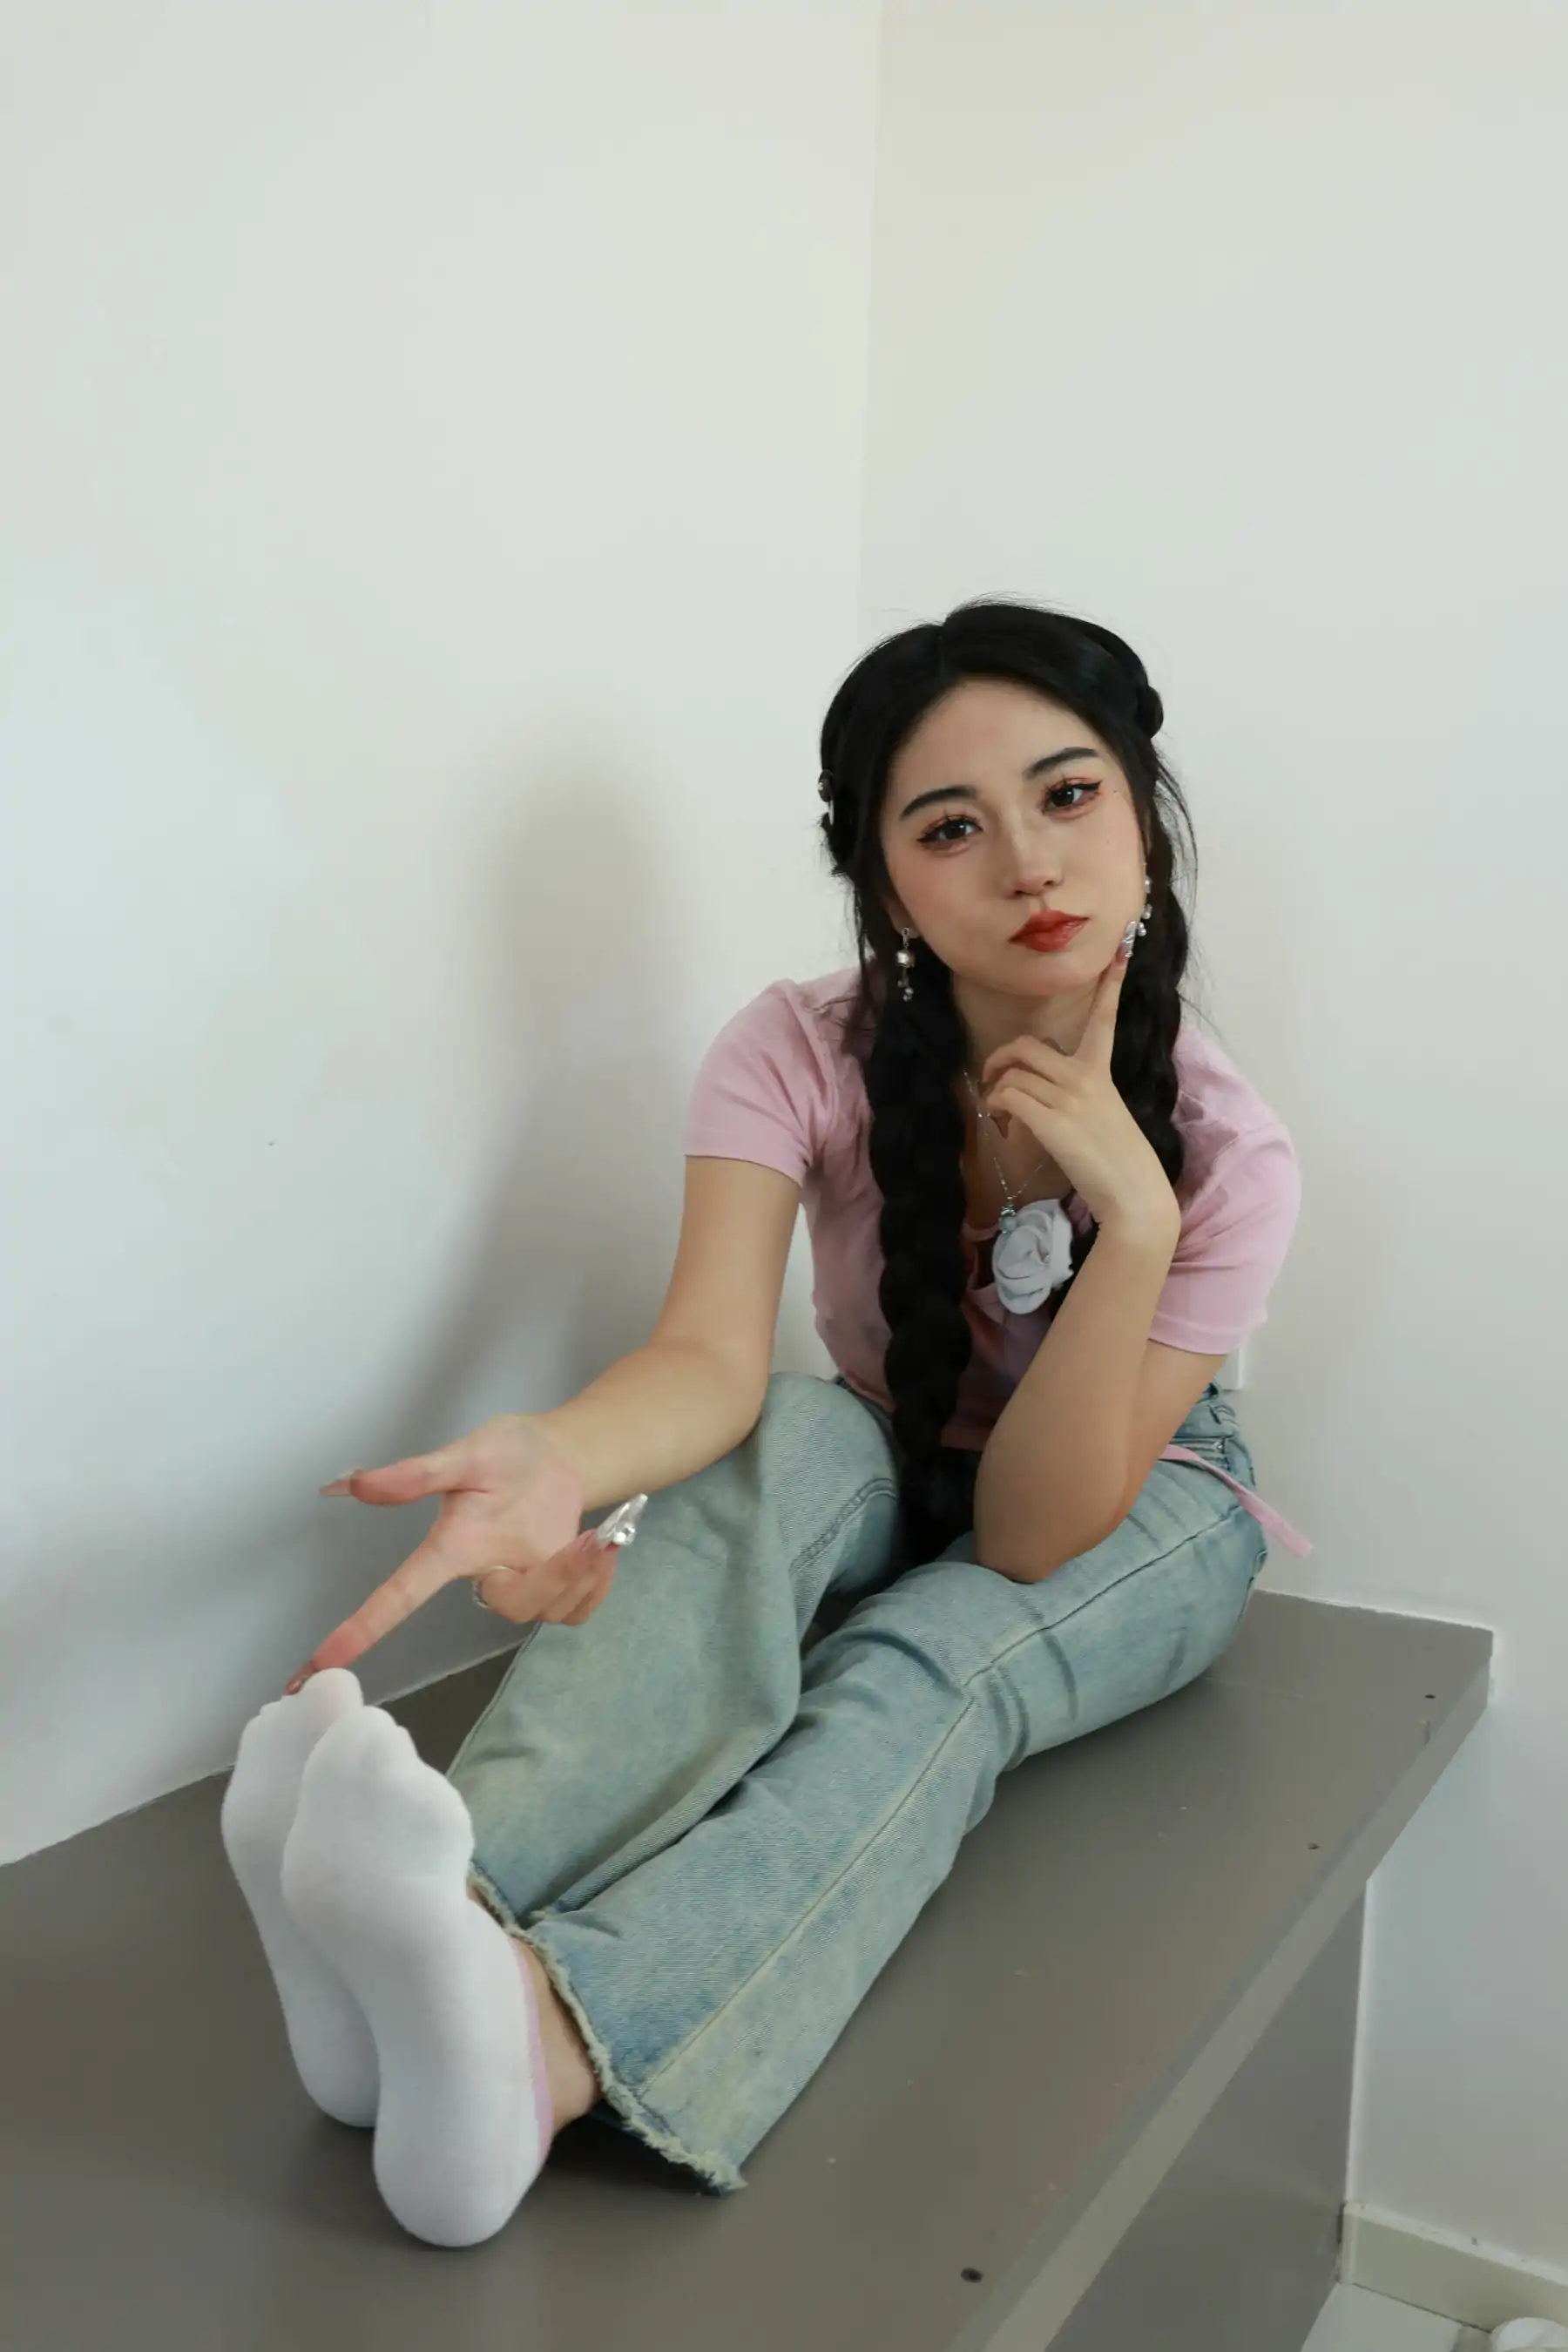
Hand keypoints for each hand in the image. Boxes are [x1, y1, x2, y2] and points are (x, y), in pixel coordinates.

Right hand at [283, 1414, 613, 1694]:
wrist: (557, 1457)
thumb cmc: (506, 1454)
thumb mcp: (464, 1454)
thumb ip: (416, 1474)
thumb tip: (355, 1484)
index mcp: (450, 1549)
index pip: (400, 1595)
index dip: (361, 1628)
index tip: (320, 1665)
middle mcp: (482, 1575)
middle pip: (508, 1605)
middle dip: (552, 1577)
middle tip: (582, 1540)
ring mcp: (519, 1586)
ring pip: (546, 1611)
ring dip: (579, 1576)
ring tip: (594, 1537)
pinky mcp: (553, 1591)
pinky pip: (574, 1614)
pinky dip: (595, 1585)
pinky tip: (601, 1551)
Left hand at [977, 941, 1178, 1235]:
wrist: (1134, 1194)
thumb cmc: (1122, 1162)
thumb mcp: (1106, 1117)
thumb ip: (1082, 1097)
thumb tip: (1043, 1100)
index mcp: (1101, 1072)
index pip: (1103, 1020)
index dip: (1109, 986)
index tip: (1119, 954)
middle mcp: (1084, 1077)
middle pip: (1027, 1047)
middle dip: (1000, 1058)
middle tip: (993, 1079)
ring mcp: (1068, 1097)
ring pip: (1012, 1071)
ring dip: (994, 1090)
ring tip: (1000, 1113)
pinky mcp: (1050, 1119)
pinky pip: (1007, 1096)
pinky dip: (997, 1108)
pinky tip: (1006, 1127)